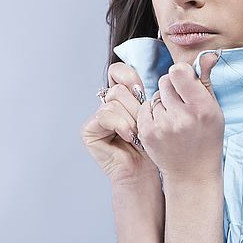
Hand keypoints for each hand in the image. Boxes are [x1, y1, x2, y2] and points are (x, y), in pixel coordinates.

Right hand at [80, 62, 159, 187]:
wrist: (144, 171)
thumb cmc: (152, 146)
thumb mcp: (153, 115)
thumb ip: (145, 95)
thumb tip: (140, 80)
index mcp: (122, 98)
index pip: (118, 71)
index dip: (129, 77)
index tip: (140, 90)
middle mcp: (107, 104)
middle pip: (119, 89)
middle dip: (136, 108)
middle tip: (142, 126)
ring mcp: (97, 117)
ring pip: (114, 103)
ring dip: (130, 120)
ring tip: (137, 135)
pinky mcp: (89, 129)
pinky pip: (105, 115)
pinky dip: (120, 125)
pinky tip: (128, 137)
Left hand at [137, 52, 223, 184]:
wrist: (193, 173)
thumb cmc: (207, 138)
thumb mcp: (214, 110)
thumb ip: (206, 80)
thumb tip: (209, 54)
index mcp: (202, 108)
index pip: (178, 72)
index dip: (181, 74)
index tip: (186, 82)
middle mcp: (182, 117)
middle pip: (164, 81)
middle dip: (171, 89)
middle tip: (181, 104)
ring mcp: (163, 126)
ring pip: (155, 96)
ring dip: (162, 103)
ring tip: (174, 119)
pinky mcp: (147, 133)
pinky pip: (145, 109)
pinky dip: (152, 114)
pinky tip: (164, 127)